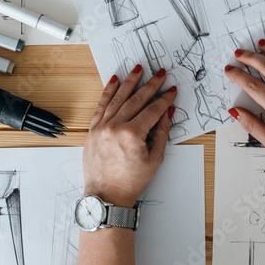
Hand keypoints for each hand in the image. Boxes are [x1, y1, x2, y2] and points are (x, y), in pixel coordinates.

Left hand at [82, 65, 176, 206]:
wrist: (106, 195)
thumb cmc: (131, 181)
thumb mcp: (155, 158)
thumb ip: (162, 132)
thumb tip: (167, 112)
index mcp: (132, 135)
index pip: (152, 110)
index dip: (164, 99)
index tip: (172, 90)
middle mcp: (115, 127)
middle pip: (136, 99)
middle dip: (150, 85)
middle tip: (160, 73)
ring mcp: (102, 127)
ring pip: (118, 98)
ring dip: (130, 82)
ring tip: (138, 69)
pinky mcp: (92, 129)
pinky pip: (101, 105)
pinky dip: (108, 91)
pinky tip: (115, 80)